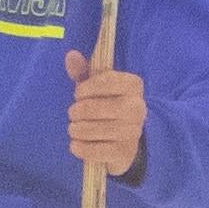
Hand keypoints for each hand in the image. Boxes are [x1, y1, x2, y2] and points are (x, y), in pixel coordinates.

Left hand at [61, 50, 143, 176]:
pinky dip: (81, 148)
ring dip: (77, 129)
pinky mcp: (125, 152)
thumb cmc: (107, 105)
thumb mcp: (96, 86)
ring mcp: (133, 131)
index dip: (85, 88)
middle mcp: (137, 107)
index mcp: (133, 84)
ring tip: (74, 128)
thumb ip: (83, 71)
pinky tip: (76, 144)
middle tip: (73, 114)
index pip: (105, 81)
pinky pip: (97, 151)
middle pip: (96, 108)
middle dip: (77, 111)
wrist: (124, 139)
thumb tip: (71, 55)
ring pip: (95, 130)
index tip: (78, 94)